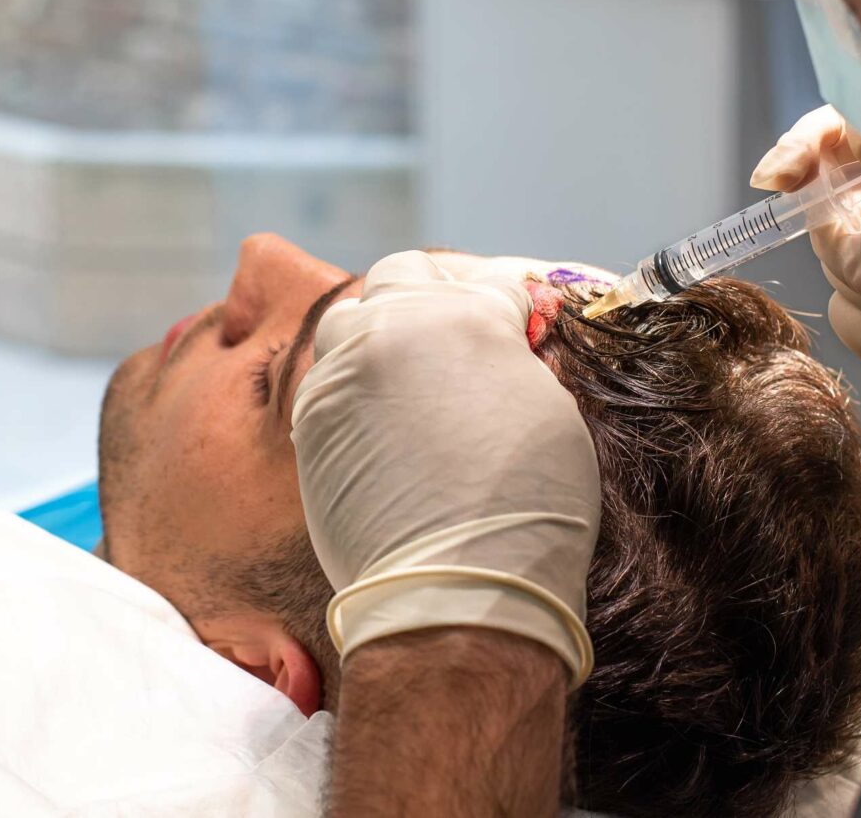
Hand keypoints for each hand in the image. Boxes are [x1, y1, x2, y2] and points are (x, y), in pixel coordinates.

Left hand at [292, 251, 598, 684]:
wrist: (456, 587)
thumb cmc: (528, 506)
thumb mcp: (549, 410)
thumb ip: (513, 359)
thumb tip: (499, 349)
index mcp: (470, 314)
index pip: (490, 282)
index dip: (508, 307)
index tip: (514, 329)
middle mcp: (397, 326)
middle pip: (404, 274)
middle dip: (429, 294)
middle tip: (452, 337)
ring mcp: (345, 369)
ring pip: (351, 319)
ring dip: (378, 335)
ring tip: (405, 379)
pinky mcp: (310, 417)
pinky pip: (328, 378)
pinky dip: (352, 388)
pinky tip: (379, 426)